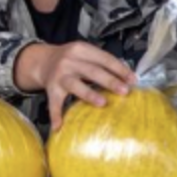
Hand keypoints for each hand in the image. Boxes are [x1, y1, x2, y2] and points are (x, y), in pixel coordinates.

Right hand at [15, 42, 135, 128]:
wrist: (44, 61)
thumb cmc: (72, 59)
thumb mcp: (85, 53)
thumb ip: (102, 62)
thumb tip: (127, 77)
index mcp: (81, 49)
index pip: (104, 58)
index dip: (119, 69)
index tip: (133, 79)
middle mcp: (69, 61)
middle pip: (92, 71)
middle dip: (110, 81)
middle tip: (124, 91)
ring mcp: (59, 75)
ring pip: (75, 85)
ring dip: (89, 94)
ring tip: (102, 103)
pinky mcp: (51, 89)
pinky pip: (54, 103)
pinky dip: (55, 115)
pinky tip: (59, 126)